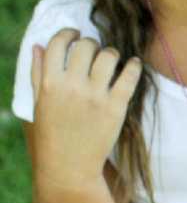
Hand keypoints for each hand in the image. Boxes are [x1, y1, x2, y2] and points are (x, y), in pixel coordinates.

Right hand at [30, 29, 141, 189]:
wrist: (69, 169)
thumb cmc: (51, 136)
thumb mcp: (38, 105)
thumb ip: (37, 74)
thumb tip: (38, 45)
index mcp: (49, 84)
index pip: (58, 43)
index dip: (68, 33)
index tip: (75, 34)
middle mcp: (72, 86)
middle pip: (87, 45)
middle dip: (91, 43)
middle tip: (93, 51)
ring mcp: (95, 96)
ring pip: (110, 55)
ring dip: (112, 54)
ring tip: (111, 60)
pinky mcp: (116, 106)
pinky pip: (130, 75)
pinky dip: (134, 66)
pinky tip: (133, 65)